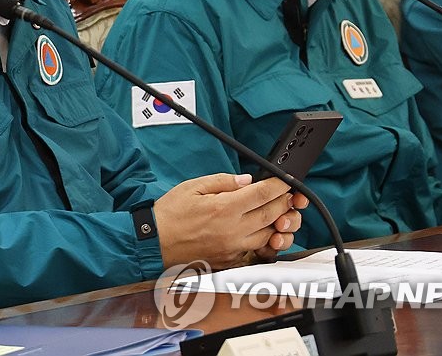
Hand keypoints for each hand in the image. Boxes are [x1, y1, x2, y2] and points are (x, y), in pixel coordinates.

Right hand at [154, 173, 300, 269]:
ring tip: (277, 214)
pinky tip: (261, 232)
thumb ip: (222, 182)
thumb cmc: (169, 214)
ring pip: (268, 236)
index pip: (262, 194)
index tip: (284, 182)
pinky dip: (263, 241)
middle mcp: (232, 230)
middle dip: (284, 203)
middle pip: (271, 215)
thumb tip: (246, 180)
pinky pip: (255, 251)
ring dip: (277, 224)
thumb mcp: (192, 187)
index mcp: (224, 208)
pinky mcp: (230, 260)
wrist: (153, 243)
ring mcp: (233, 248)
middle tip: (287, 196)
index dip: (278, 186)